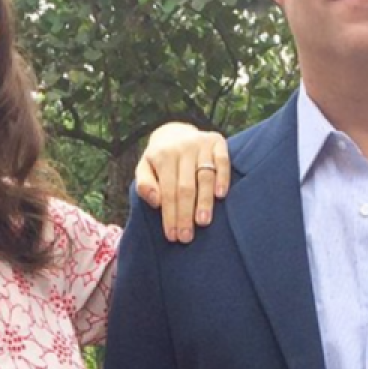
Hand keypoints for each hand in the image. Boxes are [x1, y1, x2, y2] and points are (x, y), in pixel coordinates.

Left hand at [135, 122, 229, 243]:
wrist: (175, 132)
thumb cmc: (160, 158)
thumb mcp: (145, 167)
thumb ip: (144, 183)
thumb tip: (156, 201)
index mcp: (163, 155)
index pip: (168, 190)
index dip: (170, 214)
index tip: (173, 236)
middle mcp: (183, 147)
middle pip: (186, 186)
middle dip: (186, 214)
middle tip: (187, 236)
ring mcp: (201, 143)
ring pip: (205, 176)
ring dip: (204, 201)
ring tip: (203, 222)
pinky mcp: (217, 141)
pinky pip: (223, 161)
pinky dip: (223, 178)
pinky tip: (220, 196)